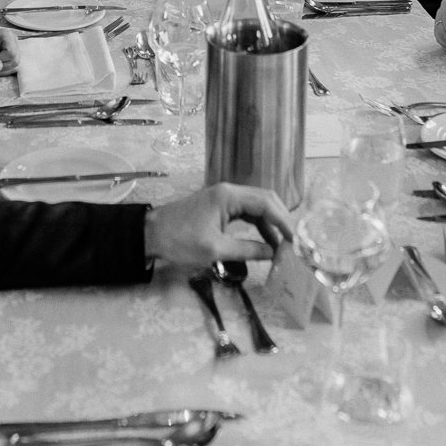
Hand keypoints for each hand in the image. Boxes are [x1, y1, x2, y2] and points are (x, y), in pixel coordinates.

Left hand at [0, 27, 18, 75]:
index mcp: (6, 35)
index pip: (11, 53)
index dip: (0, 59)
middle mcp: (13, 41)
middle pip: (15, 61)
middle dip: (0, 67)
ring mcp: (14, 49)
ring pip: (15, 66)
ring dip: (1, 71)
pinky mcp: (12, 58)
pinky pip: (13, 69)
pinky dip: (3, 72)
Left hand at [143, 183, 294, 264]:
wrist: (150, 234)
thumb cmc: (180, 241)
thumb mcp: (215, 249)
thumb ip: (247, 250)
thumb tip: (274, 254)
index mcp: (229, 196)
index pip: (267, 203)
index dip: (284, 221)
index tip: (295, 240)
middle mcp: (230, 191)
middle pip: (266, 200)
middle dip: (281, 220)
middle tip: (293, 242)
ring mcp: (224, 198)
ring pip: (257, 206)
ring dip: (271, 224)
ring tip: (282, 246)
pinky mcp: (220, 206)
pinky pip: (246, 212)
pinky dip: (258, 225)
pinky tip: (265, 241)